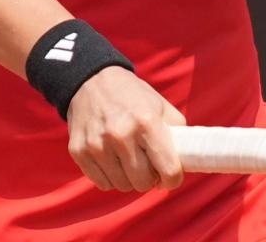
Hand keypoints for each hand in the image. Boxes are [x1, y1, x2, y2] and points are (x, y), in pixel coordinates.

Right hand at [67, 66, 185, 191]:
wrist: (91, 80)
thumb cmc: (131, 95)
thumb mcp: (160, 104)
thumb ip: (177, 132)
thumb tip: (186, 160)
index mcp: (146, 121)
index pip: (169, 170)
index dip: (173, 178)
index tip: (170, 174)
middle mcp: (121, 135)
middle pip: (144, 183)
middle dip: (149, 177)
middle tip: (146, 162)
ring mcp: (97, 145)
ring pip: (123, 186)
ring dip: (129, 177)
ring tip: (128, 156)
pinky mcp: (79, 152)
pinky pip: (103, 184)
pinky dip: (110, 176)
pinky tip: (111, 158)